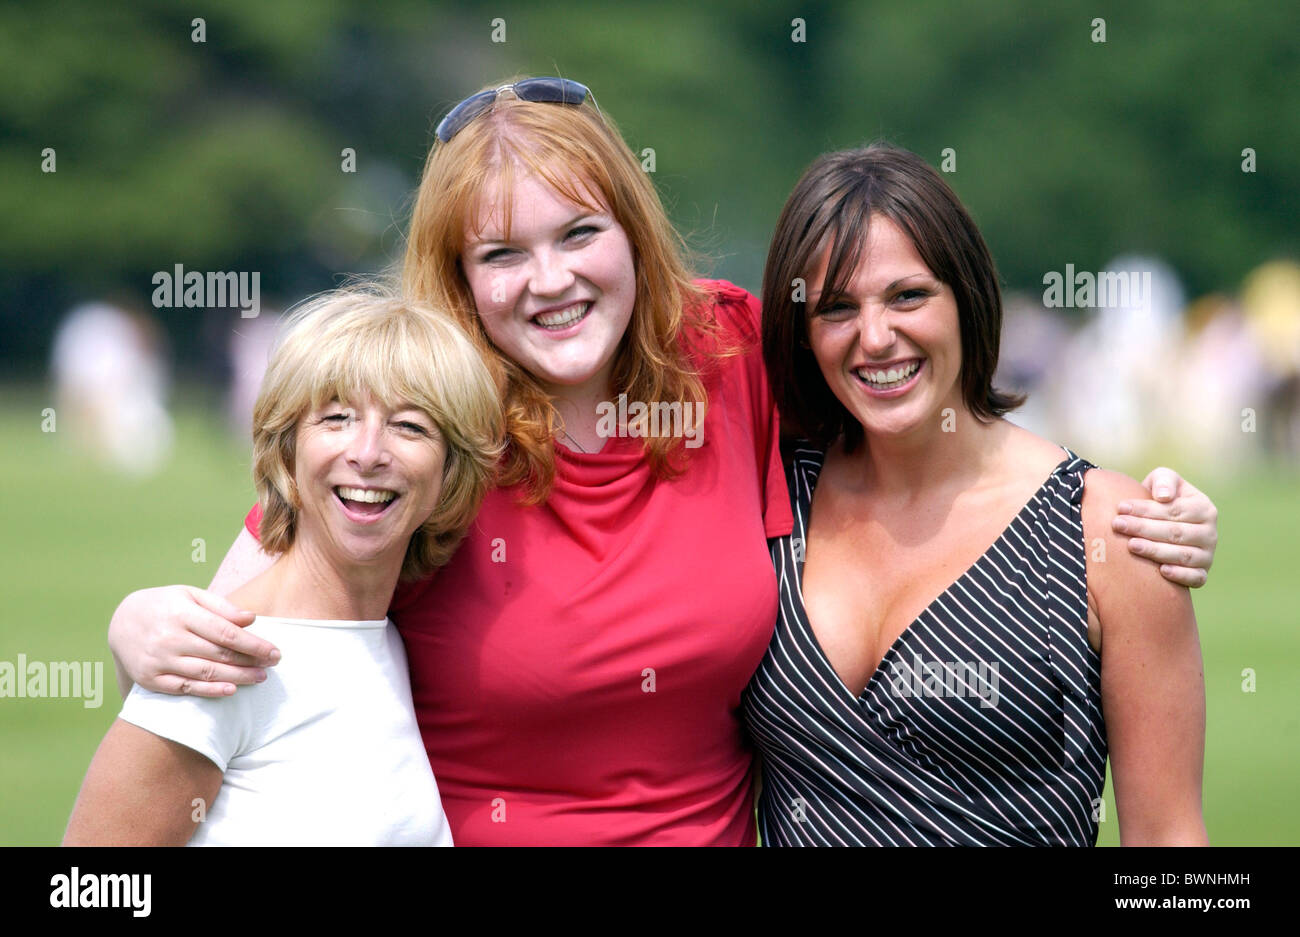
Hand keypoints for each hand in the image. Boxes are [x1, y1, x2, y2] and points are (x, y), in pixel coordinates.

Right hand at [108, 585, 278, 696]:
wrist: (120, 622)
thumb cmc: (164, 605)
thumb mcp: (189, 595)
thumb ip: (221, 606)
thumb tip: (251, 619)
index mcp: (182, 614)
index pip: (226, 633)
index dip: (254, 645)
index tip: (275, 652)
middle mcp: (169, 638)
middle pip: (219, 655)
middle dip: (250, 662)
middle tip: (273, 665)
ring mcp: (159, 660)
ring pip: (205, 673)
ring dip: (237, 677)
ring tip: (260, 678)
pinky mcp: (151, 679)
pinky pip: (185, 688)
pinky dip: (209, 691)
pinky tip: (231, 690)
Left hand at [1112, 467, 1218, 587]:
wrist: (1162, 526)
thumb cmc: (1160, 500)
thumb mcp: (1163, 481)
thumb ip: (1164, 481)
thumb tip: (1164, 496)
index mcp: (1204, 508)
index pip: (1173, 510)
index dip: (1146, 509)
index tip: (1121, 507)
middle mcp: (1210, 533)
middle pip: (1175, 532)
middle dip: (1144, 528)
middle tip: (1117, 525)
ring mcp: (1208, 555)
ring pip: (1183, 555)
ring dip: (1155, 551)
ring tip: (1131, 545)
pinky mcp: (1202, 574)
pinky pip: (1195, 577)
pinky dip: (1181, 575)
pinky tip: (1161, 571)